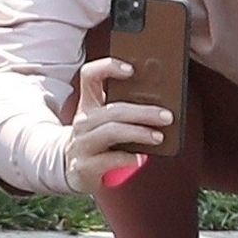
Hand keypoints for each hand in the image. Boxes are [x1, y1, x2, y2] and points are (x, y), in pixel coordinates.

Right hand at [65, 56, 175, 194]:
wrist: (70, 169)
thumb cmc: (97, 141)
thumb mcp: (104, 122)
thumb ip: (125, 112)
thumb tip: (160, 108)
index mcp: (88, 104)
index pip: (90, 75)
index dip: (107, 68)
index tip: (131, 70)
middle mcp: (83, 122)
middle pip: (113, 109)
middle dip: (143, 112)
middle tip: (166, 116)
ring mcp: (81, 144)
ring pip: (112, 131)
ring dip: (139, 133)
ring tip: (158, 137)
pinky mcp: (83, 166)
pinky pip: (108, 159)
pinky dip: (127, 158)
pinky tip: (141, 159)